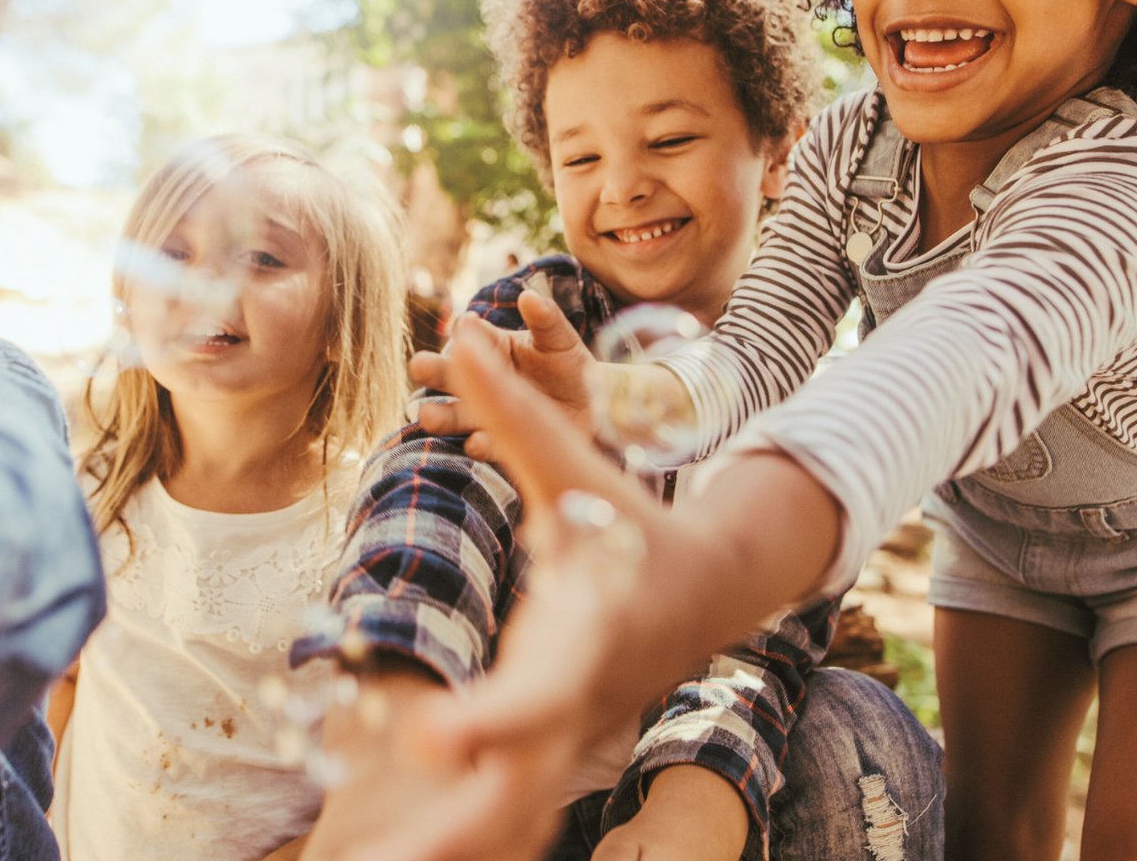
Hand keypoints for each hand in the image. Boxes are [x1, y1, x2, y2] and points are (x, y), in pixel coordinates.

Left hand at [348, 323, 842, 860]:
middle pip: (514, 795)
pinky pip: (503, 818)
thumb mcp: (576, 468)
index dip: (487, 722)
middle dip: (452, 838)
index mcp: (584, 643)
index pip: (534, 694)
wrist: (705, 589)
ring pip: (505, 824)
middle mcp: (574, 705)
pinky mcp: (550, 754)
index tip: (430, 740)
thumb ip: (514, 407)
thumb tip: (465, 328)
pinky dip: (463, 845)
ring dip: (446, 854)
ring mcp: (565, 740)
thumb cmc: (633, 524)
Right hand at [412, 290, 597, 459]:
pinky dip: (478, 444)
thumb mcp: (560, 340)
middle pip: (449, 373)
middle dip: (433, 370)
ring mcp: (486, 410)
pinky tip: (475, 443)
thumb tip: (527, 296)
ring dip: (441, 415)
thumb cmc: (569, 365)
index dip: (465, 331)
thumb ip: (546, 319)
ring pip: (455, 414)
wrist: (591, 406)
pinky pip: (484, 444)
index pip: (469, 335)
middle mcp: (480, 378)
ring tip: (427, 415)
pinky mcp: (500, 439)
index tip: (467, 326)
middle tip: (419, 366)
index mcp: (492, 346)